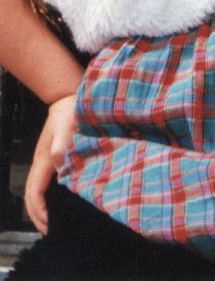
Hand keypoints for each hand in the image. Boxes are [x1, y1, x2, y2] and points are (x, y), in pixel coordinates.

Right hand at [24, 93, 77, 233]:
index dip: (40, 210)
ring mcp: (43, 162)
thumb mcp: (66, 127)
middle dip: (37, 216)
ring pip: (34, 192)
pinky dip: (44, 199)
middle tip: (48, 231)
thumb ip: (61, 147)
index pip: (35, 193)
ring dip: (39, 209)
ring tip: (50, 223)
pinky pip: (42, 185)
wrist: (65, 99)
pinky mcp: (49, 160)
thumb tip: (58, 167)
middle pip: (30, 196)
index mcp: (43, 161)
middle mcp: (40, 164)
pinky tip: (55, 203)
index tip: (49, 222)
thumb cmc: (68, 112)